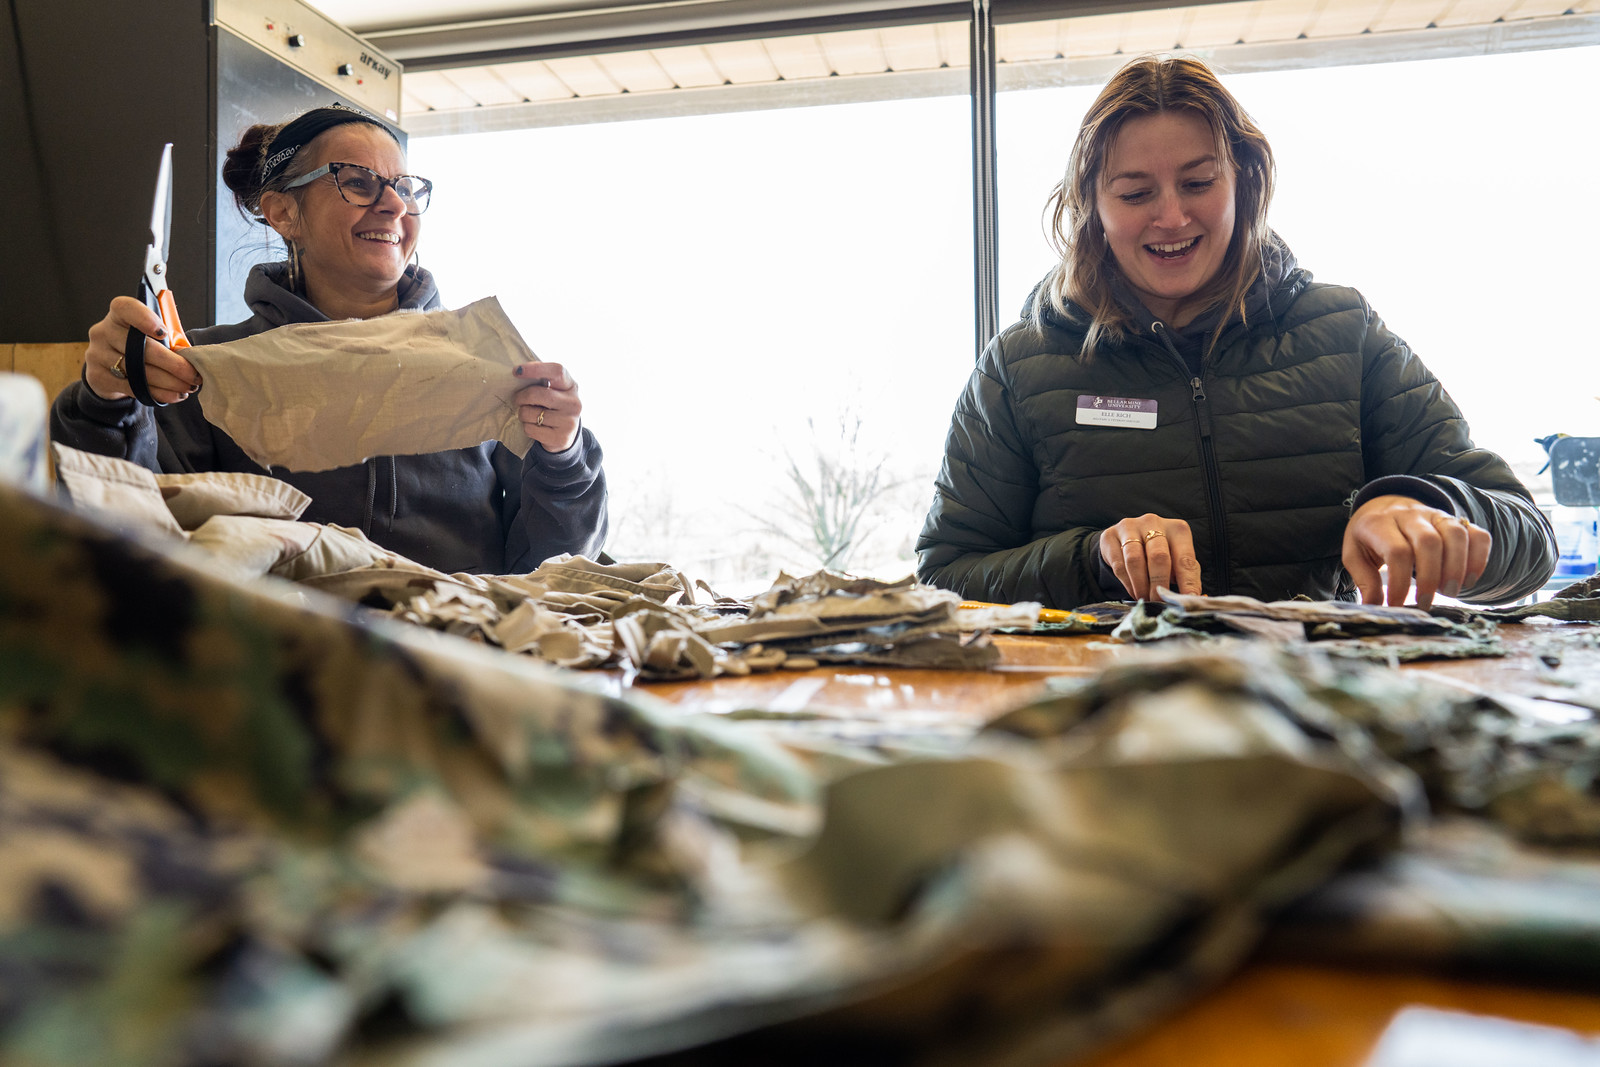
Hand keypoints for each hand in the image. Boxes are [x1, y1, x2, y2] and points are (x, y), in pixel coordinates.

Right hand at [84, 295, 199, 403]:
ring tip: (188, 387)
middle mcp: (103, 332)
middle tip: (193, 375)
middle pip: (140, 348)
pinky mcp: (98, 376)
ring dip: (169, 382)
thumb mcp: (150, 336)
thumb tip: (191, 355)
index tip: (164, 332)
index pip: (125, 308)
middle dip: (173, 364)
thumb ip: (166, 338)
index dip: (145, 318)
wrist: (110, 370)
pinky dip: (157, 392)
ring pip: (138, 371)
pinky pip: (132, 387)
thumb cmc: (138, 347)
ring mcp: (97, 354)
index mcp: (118, 315)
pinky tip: (174, 395)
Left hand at [513, 361, 581, 452]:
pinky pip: (531, 429)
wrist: (566, 435)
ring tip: (529, 415)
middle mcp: (574, 403)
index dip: (535, 369)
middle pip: (538, 394)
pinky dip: (526, 427)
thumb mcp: (554, 391)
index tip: (517, 371)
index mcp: (571, 386)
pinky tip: (534, 426)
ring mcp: (569, 422)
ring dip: (523, 414)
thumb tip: (519, 371)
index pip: (556, 371)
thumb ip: (542, 381)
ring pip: (530, 413)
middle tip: (517, 399)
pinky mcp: (561, 438)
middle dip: (521, 396)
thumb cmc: (553, 407)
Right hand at [1100, 514, 1202, 600]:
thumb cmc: (1158, 552)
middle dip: (1159, 584)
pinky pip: (1118, 564)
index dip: (1187, 582)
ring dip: (1141, 585)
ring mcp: (1130, 526)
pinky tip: (1133, 591)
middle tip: (1159, 602)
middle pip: (1158, 557)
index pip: (1185, 558)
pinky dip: (1127, 583)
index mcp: (1177, 529)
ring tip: (1145, 599)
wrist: (1126, 539)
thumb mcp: (1176, 560)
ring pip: (1135, 560)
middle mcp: (1153, 522)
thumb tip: (1193, 598)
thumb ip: (1186, 576)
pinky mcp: (1110, 536)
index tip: (1186, 600)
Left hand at [1342, 494, 1489, 607]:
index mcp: (1380, 524)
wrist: (1385, 506)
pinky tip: (1469, 580)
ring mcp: (1436, 515)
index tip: (1397, 605)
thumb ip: (1364, 579)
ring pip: (1455, 535)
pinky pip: (1477, 534)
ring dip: (1457, 568)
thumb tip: (1372, 606)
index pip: (1396, 552)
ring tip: (1449, 592)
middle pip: (1429, 542)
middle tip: (1426, 603)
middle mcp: (1410, 516)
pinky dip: (1479, 558)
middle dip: (1430, 577)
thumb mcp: (1355, 554)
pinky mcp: (1457, 520)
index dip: (1399, 582)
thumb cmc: (1370, 537)